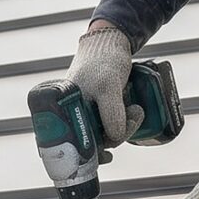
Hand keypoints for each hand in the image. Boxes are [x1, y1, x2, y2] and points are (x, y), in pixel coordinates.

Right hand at [67, 22, 144, 159]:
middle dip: (113, 138)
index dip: (89, 154)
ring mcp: (82, 111)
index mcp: (61, 110)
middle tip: (134, 119)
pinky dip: (119, 125)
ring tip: (137, 111)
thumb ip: (112, 115)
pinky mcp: (94, 108)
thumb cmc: (104, 61)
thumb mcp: (109, 89)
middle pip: (88, 142)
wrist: (111, 42)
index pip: (71, 144)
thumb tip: (114, 140)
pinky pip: (105, 125)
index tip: (108, 155)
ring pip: (100, 134)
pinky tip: (131, 119)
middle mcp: (68, 113)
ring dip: (121, 129)